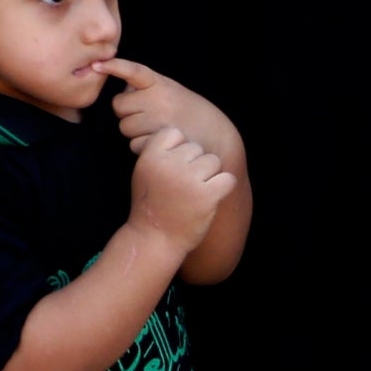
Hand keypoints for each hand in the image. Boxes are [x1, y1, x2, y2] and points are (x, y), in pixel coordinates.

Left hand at [101, 59, 241, 165]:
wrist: (218, 138)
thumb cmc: (190, 112)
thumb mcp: (171, 90)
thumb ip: (147, 86)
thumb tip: (121, 87)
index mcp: (161, 84)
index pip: (135, 71)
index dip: (116, 66)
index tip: (98, 64)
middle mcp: (158, 100)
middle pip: (119, 106)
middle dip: (128, 111)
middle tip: (149, 115)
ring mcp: (158, 121)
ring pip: (124, 127)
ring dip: (134, 130)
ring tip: (157, 128)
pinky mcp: (160, 142)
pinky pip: (134, 144)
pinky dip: (142, 145)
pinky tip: (159, 141)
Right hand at [126, 125, 235, 257]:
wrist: (155, 237)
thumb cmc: (151, 203)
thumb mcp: (143, 171)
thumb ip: (159, 152)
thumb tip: (181, 134)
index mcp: (150, 156)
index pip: (174, 133)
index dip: (177, 147)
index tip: (173, 165)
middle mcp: (169, 164)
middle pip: (196, 147)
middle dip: (194, 163)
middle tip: (184, 184)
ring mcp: (189, 179)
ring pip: (213, 161)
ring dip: (210, 175)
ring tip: (196, 191)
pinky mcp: (207, 195)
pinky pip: (227, 178)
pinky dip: (224, 186)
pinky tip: (212, 196)